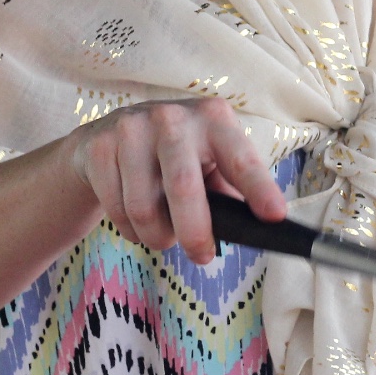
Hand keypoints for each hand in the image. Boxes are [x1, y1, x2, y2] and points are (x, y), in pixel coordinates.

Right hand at [68, 97, 286, 263]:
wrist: (107, 137)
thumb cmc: (173, 157)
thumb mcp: (207, 161)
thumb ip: (228, 189)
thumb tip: (252, 228)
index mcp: (213, 119)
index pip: (241, 159)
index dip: (259, 189)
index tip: (275, 216)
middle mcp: (173, 117)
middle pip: (184, 188)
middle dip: (195, 233)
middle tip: (202, 257)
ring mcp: (132, 128)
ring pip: (144, 208)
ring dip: (157, 236)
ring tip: (163, 235)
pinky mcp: (100, 146)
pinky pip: (116, 209)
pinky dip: (129, 229)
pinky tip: (134, 221)